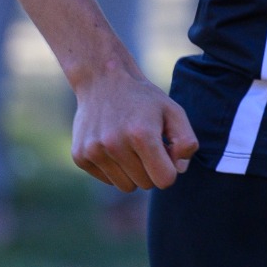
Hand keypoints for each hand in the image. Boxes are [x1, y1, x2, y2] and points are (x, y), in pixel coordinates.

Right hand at [71, 61, 200, 191]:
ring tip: (129, 144)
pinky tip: (112, 144)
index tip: (165, 152)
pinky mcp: (80, 156)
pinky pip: (107, 180)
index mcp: (142, 135)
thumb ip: (186, 142)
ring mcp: (94, 151)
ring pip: (126, 187)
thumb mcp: (174, 111)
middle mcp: (115, 145)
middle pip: (146, 184)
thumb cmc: (144, 99)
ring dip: (132, 171)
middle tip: (146, 144)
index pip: (164, 180)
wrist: (103, 80)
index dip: (170, 168)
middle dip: (151, 168)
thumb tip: (178, 170)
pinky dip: (114, 168)